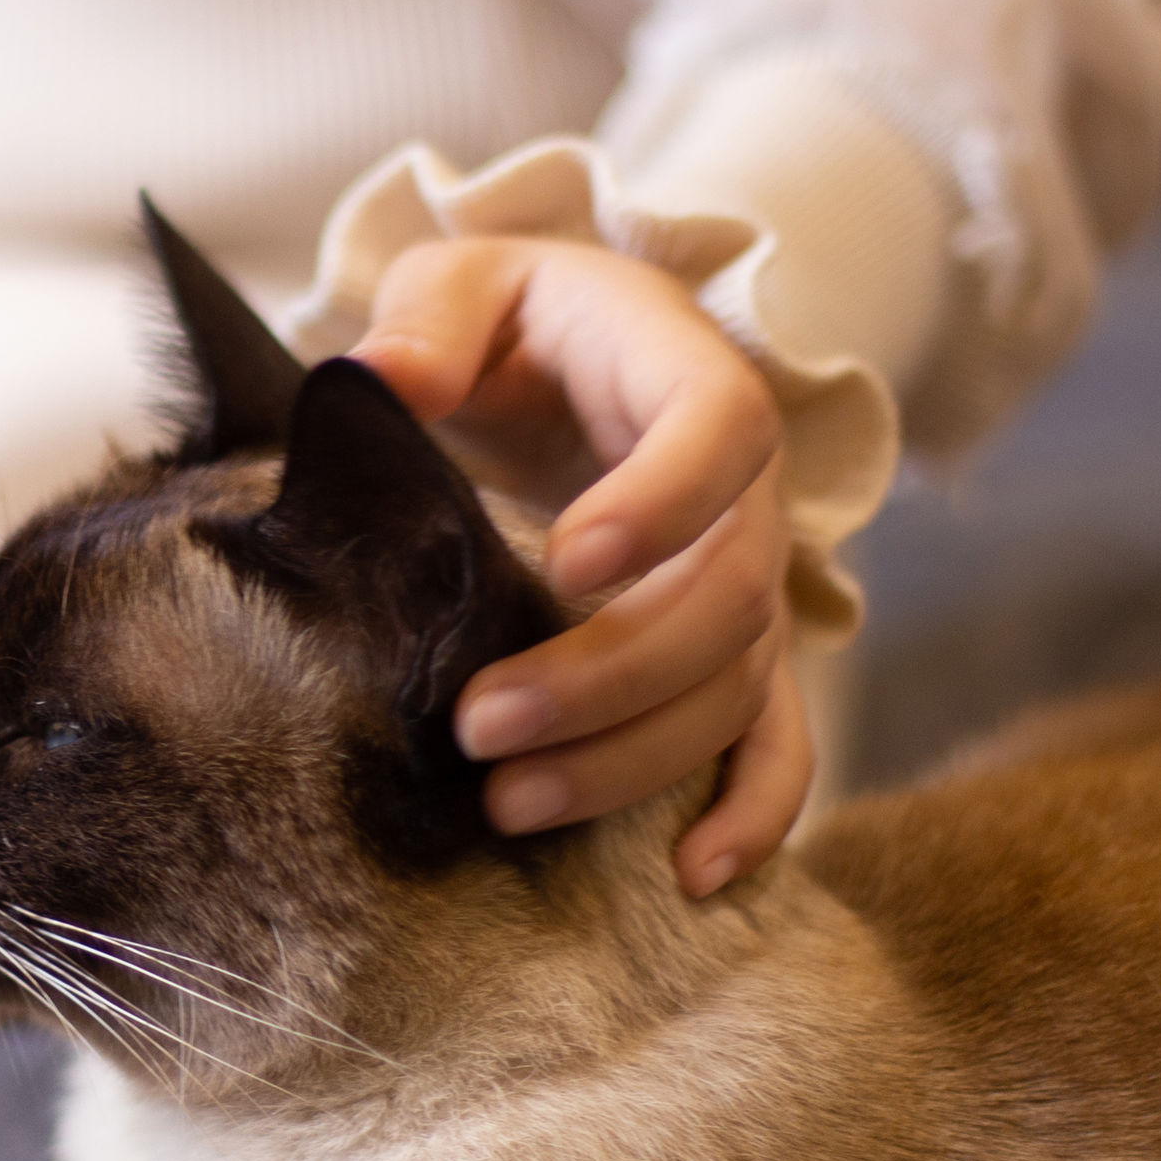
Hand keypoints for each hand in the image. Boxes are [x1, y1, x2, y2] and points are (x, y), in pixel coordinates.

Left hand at [347, 237, 812, 895]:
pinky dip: (753, 815)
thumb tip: (383, 378)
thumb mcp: (467, 281)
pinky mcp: (732, 659)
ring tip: (510, 804)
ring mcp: (748, 588)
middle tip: (480, 724)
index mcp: (688, 380)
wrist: (571, 366)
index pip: (719, 433)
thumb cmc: (517, 324)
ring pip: (736, 688)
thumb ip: (430, 317)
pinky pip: (777, 745)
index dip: (663, 504)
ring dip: (635, 758)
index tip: (567, 563)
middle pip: (725, 597)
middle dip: (608, 674)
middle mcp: (744, 497)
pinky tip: (690, 878)